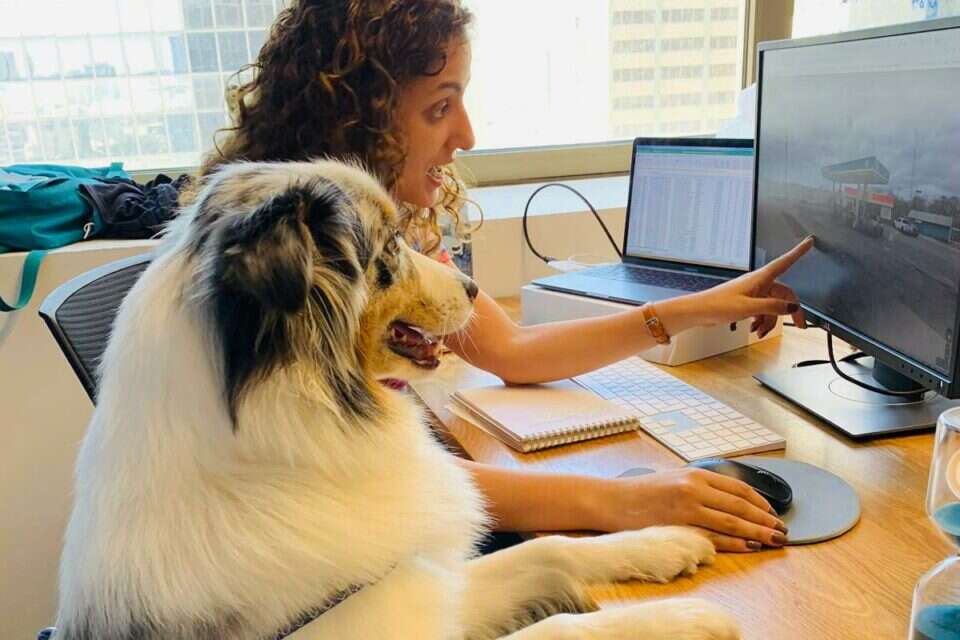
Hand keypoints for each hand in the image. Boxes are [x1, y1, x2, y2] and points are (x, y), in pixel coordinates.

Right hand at [594, 468, 788, 552]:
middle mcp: (694, 486)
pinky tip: (749, 546)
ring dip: (757, 532)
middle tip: (783, 530)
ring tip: (774, 540)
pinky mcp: (679, 525)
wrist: (611, 500)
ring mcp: (687, 506)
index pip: (738, 487)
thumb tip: (730, 499)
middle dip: (765, 519)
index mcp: (696, 473)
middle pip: (740, 505)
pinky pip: (714, 536)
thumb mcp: (675, 479)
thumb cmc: (641, 492)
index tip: (774, 513)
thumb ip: (700, 486)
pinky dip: (735, 542)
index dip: (761, 501)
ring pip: (732, 521)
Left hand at [669, 236, 813, 338]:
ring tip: (760, 331)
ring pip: (774, 306)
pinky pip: (763, 310)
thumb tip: (793, 306)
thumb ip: (772, 307)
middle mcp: (759, 283)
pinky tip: (754, 329)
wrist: (699, 312)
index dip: (798, 252)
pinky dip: (762, 321)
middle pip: (785, 294)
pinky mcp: (747, 302)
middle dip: (791, 311)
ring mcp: (753, 293)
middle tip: (800, 326)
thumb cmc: (717, 305)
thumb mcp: (749, 307)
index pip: (785, 262)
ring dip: (771, 321)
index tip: (809, 242)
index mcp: (760, 278)